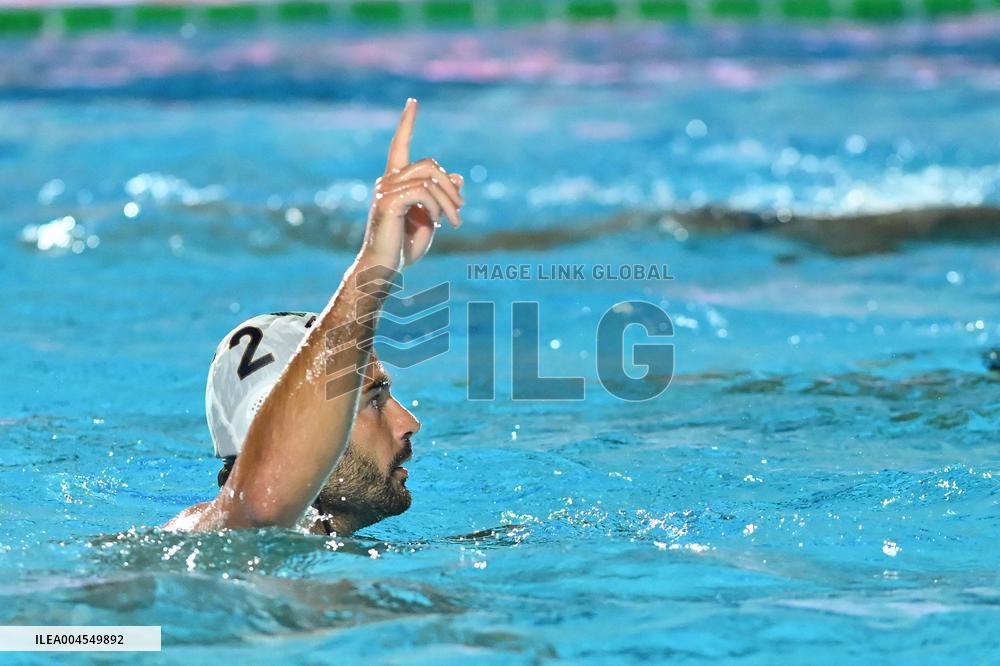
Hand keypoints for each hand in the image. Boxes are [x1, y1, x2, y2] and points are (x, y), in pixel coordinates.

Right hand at [360, 98, 463, 269]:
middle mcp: (387, 180)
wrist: (386, 268)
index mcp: (395, 181)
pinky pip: (423, 192)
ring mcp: (385, 190)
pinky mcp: (387, 201)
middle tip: (461, 210)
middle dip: (450, 186)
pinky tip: (439, 222)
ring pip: (429, 177)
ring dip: (449, 200)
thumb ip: (442, 197)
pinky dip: (438, 206)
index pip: (400, 144)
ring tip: (455, 221)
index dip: (407, 123)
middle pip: (429, 164)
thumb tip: (458, 176)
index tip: (413, 101)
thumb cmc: (405, 246)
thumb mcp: (431, 217)